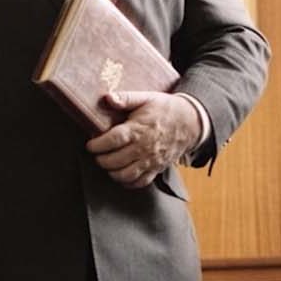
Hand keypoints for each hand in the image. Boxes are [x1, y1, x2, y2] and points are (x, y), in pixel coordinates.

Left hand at [86, 90, 201, 188]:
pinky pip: (140, 182)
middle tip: (96, 154)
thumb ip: (126, 98)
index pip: (114, 140)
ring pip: (126, 175)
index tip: (90, 145)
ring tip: (107, 164)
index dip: (98, 145)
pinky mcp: (157, 168)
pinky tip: (121, 176)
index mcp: (138, 129)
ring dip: (112, 173)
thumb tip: (108, 98)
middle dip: (101, 159)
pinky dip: (128, 183)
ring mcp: (151, 160)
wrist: (190, 122)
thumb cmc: (166, 109)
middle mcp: (144, 147)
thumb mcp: (146, 97)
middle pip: (116, 160)